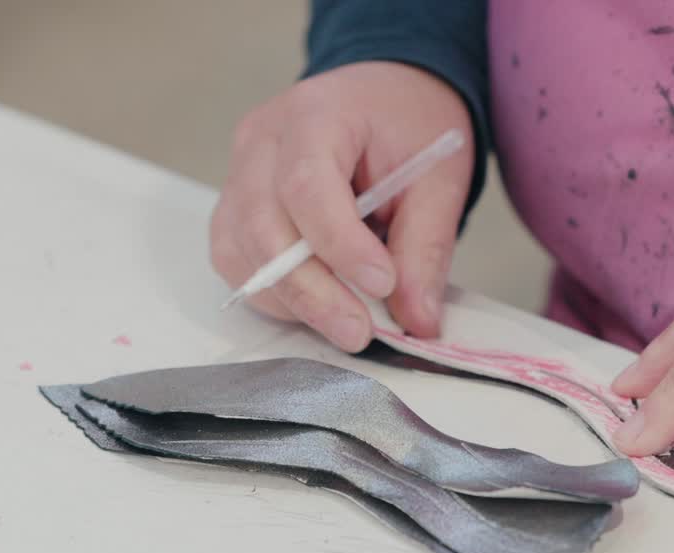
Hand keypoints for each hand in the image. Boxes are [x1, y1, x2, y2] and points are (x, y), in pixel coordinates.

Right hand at [210, 62, 474, 351]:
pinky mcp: (234, 208)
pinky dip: (275, 294)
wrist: (383, 99)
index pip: (307, 185)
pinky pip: (236, 261)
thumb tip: (418, 321)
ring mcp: (239, 174)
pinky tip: (320, 304)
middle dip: (312, 291)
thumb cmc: (409, 127)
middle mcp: (262, 141)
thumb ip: (426, 248)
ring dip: (292, 300)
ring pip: (240, 252)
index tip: (383, 285)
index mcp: (316, 113)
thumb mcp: (439, 178)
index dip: (340, 245)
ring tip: (348, 323)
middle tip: (359, 333)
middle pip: (263, 226)